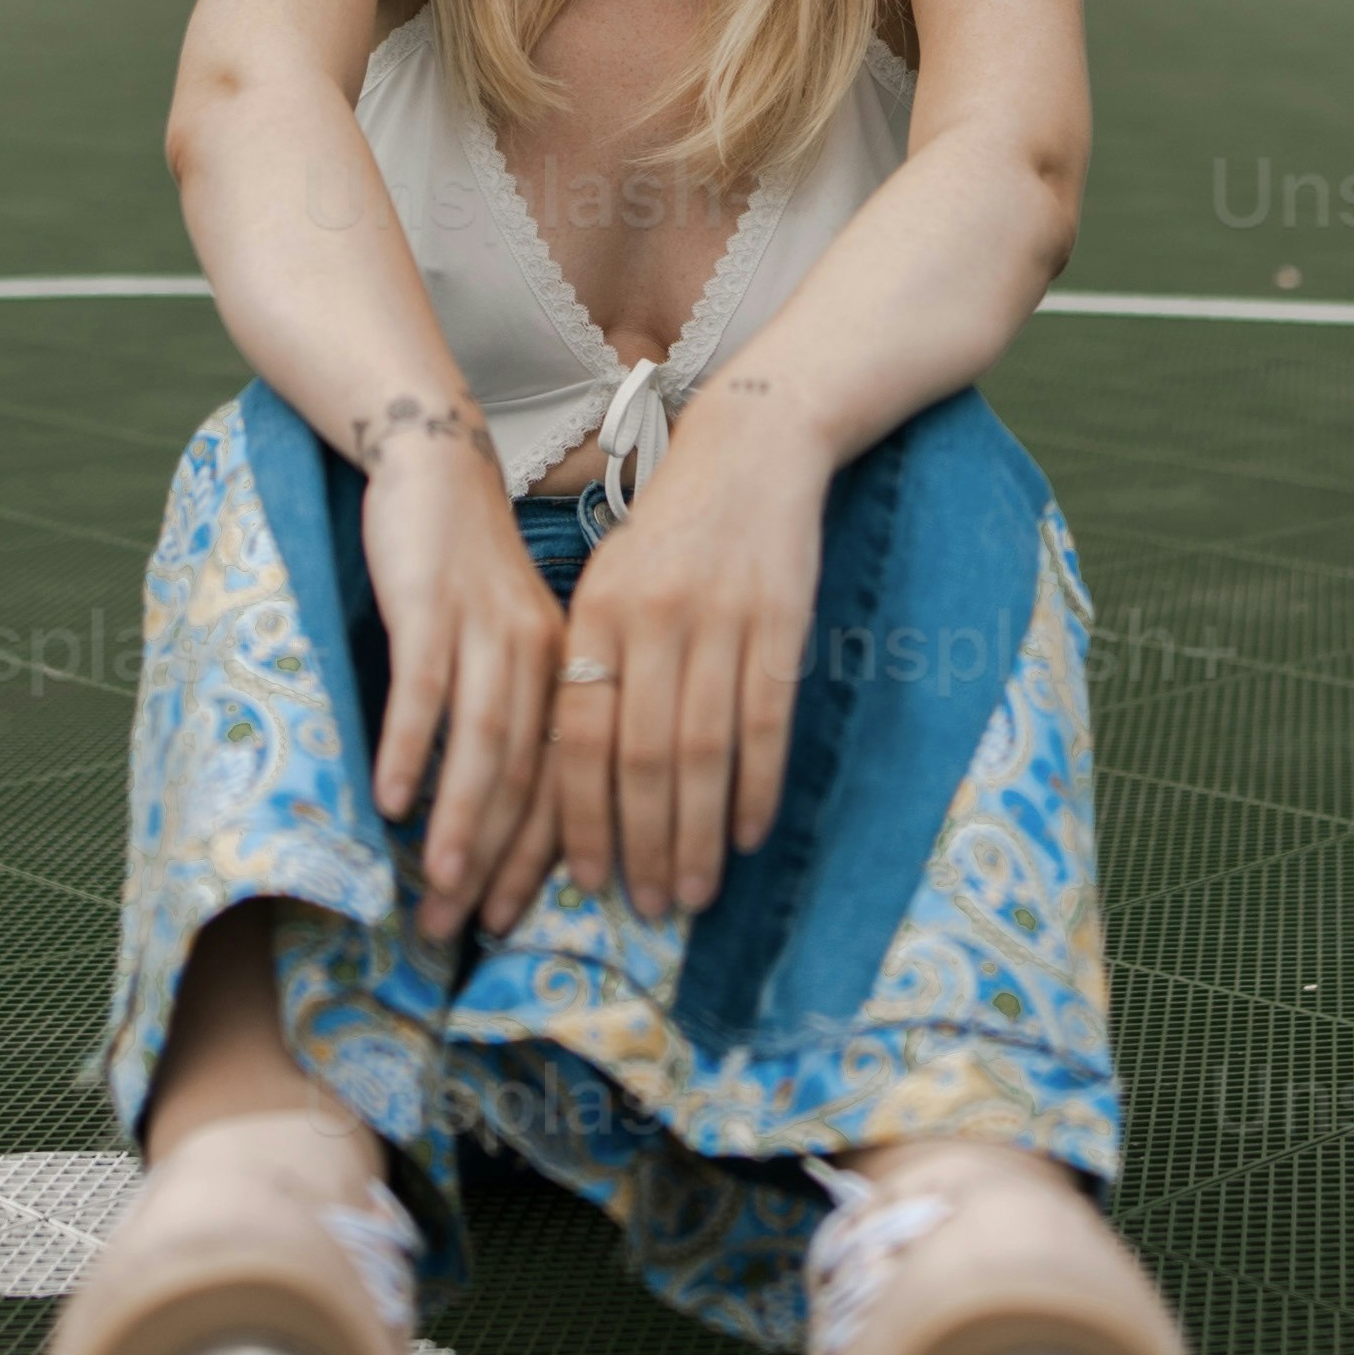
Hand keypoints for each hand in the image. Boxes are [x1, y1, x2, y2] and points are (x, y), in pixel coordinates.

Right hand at [352, 400, 565, 950]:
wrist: (436, 461)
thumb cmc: (465, 566)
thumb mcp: (507, 639)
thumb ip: (508, 713)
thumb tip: (486, 810)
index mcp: (567, 672)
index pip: (561, 783)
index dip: (534, 859)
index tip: (505, 922)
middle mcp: (538, 657)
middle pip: (523, 777)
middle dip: (492, 862)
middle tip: (457, 928)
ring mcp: (485, 630)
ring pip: (483, 742)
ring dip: (460, 821)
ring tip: (435, 885)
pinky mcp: (431, 604)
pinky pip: (425, 688)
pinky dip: (411, 748)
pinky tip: (392, 801)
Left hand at [552, 375, 831, 927]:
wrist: (753, 445)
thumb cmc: (672, 532)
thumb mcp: (610, 583)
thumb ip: (591, 667)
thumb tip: (574, 779)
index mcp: (594, 614)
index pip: (578, 737)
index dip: (582, 817)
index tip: (586, 883)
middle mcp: (650, 621)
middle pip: (641, 758)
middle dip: (642, 844)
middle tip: (646, 909)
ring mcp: (718, 620)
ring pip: (703, 752)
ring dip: (697, 834)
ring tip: (693, 893)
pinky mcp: (779, 621)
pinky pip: (765, 722)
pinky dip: (756, 786)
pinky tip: (747, 835)